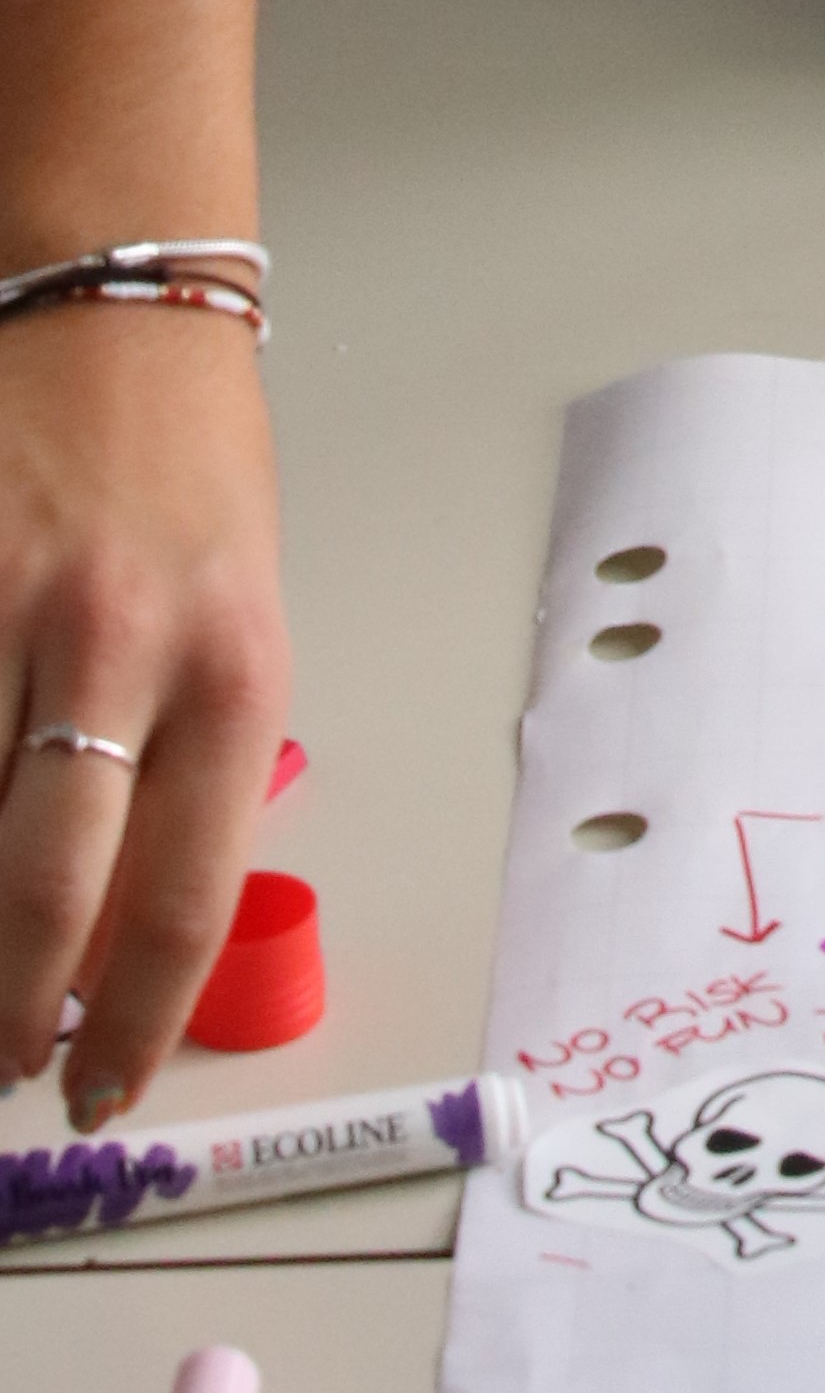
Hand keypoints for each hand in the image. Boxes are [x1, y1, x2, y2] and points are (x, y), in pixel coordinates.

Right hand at [0, 304, 289, 1127]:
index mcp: (234, 666)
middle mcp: (123, 645)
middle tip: (4, 1063)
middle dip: (12, 1010)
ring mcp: (7, 606)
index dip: (130, 1020)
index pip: (187, 894)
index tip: (95, 1085)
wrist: (115, 307)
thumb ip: (187, 766)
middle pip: (44, 890)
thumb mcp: (235, 618)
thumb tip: (123, 938)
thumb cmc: (187, 474)